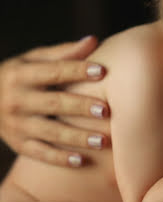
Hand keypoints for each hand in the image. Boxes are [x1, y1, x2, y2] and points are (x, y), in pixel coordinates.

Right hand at [0, 36, 109, 167]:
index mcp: (22, 74)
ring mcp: (16, 125)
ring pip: (49, 132)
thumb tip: (94, 40)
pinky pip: (40, 153)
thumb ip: (64, 53)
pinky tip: (81, 161)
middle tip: (106, 110)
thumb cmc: (22, 74)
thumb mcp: (34, 59)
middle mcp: (17, 100)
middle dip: (80, 107)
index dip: (78, 70)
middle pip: (53, 104)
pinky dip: (59, 158)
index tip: (102, 71)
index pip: (54, 71)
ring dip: (76, 137)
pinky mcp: (18, 143)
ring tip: (103, 141)